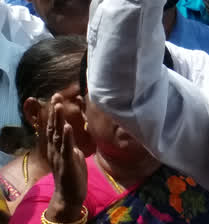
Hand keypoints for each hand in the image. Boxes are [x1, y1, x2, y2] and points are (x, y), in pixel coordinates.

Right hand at [46, 94, 86, 221]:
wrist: (69, 195)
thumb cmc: (71, 174)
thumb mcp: (71, 154)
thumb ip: (69, 142)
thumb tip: (70, 130)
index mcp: (56, 147)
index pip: (53, 127)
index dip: (54, 113)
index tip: (55, 98)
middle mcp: (55, 150)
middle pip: (53, 128)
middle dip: (54, 112)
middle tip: (55, 96)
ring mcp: (60, 156)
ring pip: (58, 135)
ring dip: (59, 120)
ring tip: (58, 106)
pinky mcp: (67, 163)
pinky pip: (66, 148)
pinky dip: (67, 137)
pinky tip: (68, 127)